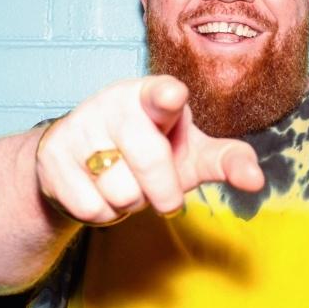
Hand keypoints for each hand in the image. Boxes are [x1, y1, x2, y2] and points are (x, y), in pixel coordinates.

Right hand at [35, 76, 264, 224]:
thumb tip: (256, 180)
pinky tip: (97, 192)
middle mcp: (112, 103)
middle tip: (159, 193)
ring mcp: (78, 127)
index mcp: (152, 95)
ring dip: (129, 204)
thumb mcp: (191, 154)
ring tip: (122, 184)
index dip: (167, 97)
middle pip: (150, 164)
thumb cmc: (149, 152)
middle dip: (163, 194)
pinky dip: (102, 213)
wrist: (80, 163)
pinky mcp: (52, 156)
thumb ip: (227, 161)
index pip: (161, 94)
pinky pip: (91, 208)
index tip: (172, 96)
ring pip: (120, 193)